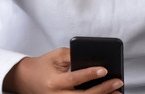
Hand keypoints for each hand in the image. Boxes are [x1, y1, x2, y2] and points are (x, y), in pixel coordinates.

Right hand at [3, 48, 122, 93]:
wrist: (26, 79)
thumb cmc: (44, 65)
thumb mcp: (57, 56)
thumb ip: (74, 55)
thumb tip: (96, 59)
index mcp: (54, 81)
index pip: (74, 78)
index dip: (89, 74)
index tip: (104, 70)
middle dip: (102, 89)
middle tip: (118, 81)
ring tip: (117, 92)